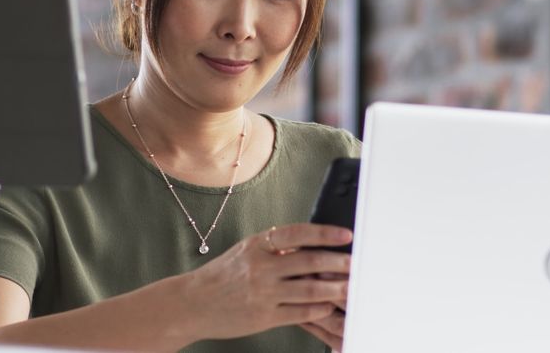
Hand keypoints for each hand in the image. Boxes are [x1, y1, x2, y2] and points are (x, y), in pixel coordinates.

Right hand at [177, 223, 351, 341]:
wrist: (193, 303)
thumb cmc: (222, 276)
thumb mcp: (245, 251)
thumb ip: (274, 247)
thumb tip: (308, 242)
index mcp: (257, 245)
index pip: (297, 234)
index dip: (325, 234)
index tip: (345, 235)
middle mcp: (261, 267)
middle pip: (309, 262)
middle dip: (338, 263)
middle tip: (357, 264)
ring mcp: (263, 293)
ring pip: (308, 290)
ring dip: (334, 289)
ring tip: (350, 287)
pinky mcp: (263, 316)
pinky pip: (298, 312)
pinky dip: (317, 309)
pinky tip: (328, 306)